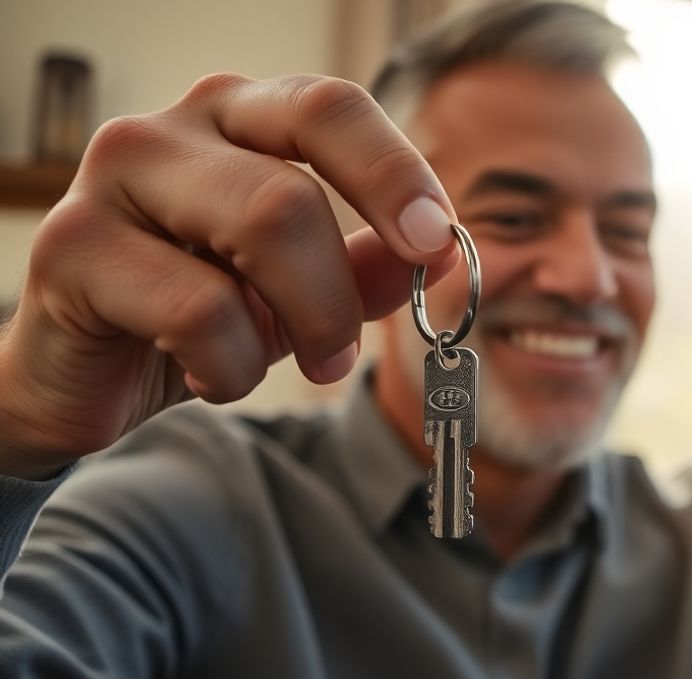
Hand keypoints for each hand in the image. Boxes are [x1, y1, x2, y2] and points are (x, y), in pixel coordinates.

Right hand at [0, 74, 461, 478]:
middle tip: (340, 357)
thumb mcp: (298, 294)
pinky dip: (229, 367)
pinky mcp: (69, 248)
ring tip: (271, 366)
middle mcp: (172, 130)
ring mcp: (112, 179)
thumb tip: (440, 254)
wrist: (82, 373)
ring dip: (294, 328)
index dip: (395, 173)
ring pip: (258, 232)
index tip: (437, 244)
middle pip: (296, 192)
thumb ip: (365, 268)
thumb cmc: (196, 312)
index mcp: (237, 119)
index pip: (330, 108)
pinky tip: (207, 375)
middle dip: (337, 297)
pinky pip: (196, 311)